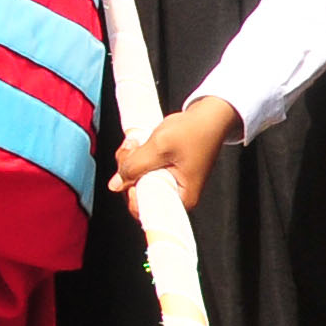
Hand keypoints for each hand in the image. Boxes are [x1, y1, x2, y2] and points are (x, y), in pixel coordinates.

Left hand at [113, 95, 235, 208]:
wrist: (210, 115)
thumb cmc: (195, 131)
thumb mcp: (159, 147)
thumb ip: (135, 166)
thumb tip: (115, 184)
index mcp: (182, 197)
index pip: (146, 211)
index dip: (131, 192)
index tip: (129, 172)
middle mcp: (176, 193)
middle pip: (138, 193)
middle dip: (127, 170)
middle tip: (132, 148)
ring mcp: (170, 181)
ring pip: (137, 180)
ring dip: (130, 160)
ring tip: (137, 142)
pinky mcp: (165, 170)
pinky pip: (143, 170)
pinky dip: (136, 156)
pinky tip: (140, 143)